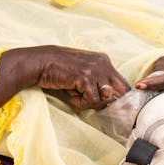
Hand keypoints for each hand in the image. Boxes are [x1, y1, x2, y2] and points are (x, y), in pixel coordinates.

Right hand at [0, 45, 129, 111]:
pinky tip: (71, 97)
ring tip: (76, 97)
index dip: (116, 97)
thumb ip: (97, 84)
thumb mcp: (82, 73)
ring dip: (90, 102)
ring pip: (105, 98)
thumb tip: (109, 102)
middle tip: (92, 103)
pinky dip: (81, 103)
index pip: (122, 83)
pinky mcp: (86, 77)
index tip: (104, 104)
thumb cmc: (60, 70)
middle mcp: (103, 63)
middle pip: (122, 90)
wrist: (40, 62)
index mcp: (104, 61)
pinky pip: (92, 100)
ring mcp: (96, 69)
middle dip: (110, 101)